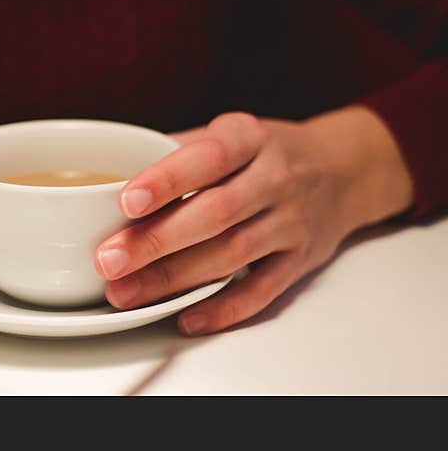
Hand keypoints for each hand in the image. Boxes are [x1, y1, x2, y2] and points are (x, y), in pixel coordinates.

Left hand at [95, 108, 413, 334]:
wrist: (342, 170)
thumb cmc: (264, 152)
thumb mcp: (228, 132)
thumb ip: (176, 150)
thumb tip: (111, 176)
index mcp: (250, 138)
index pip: (208, 158)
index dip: (167, 180)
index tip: (126, 200)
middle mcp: (275, 178)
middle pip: (214, 214)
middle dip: (156, 241)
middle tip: (108, 260)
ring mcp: (291, 222)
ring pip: (231, 254)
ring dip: (174, 278)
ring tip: (125, 292)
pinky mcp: (299, 261)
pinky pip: (261, 291)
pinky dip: (223, 309)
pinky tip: (185, 317)